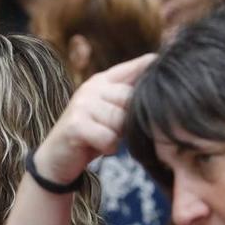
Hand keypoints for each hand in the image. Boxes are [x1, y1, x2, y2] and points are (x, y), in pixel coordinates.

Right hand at [32, 54, 153, 181]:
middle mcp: (91, 87)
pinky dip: (108, 148)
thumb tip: (163, 87)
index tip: (169, 65)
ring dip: (118, 136)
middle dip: (131, 120)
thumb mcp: (110, 113)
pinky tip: (98, 147)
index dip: (152, 66)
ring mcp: (82, 104)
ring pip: (121, 121)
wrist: (56, 158)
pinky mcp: (76, 124)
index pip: (134, 68)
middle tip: (118, 132)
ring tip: (105, 138)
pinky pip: (109, 137)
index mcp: (102, 80)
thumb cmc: (91, 135)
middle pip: (132, 100)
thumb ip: (129, 99)